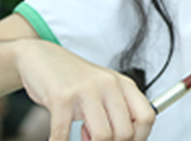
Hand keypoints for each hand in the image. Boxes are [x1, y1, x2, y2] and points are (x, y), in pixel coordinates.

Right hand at [15, 39, 154, 140]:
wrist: (43, 57)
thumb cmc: (74, 79)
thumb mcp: (104, 90)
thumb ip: (116, 111)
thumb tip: (125, 139)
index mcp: (124, 85)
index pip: (147, 117)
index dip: (139, 138)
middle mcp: (109, 85)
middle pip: (125, 132)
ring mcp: (86, 90)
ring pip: (103, 136)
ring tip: (81, 138)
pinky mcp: (61, 98)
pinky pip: (63, 134)